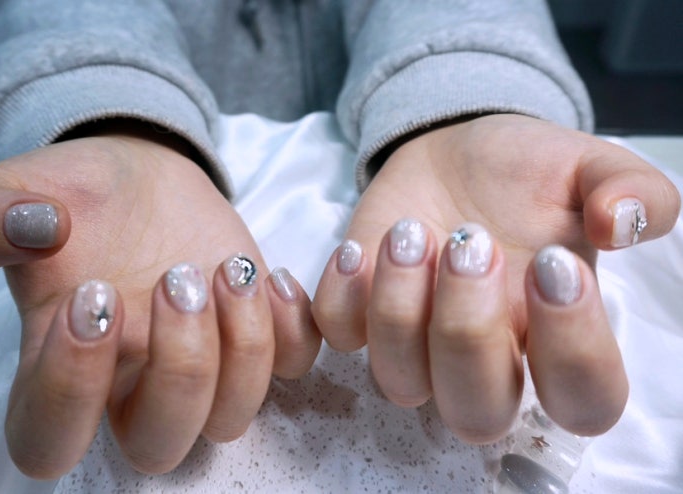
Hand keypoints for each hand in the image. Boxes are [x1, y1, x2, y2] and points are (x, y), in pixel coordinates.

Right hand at [0, 132, 319, 476]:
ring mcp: (204, 364)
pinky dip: (293, 330)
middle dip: (180, 368)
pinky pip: (293, 366)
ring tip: (228, 268)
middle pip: (161, 445)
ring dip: (242, 346)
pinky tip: (270, 273)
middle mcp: (134, 383)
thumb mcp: (5, 192)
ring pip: (232, 417)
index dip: (70, 388)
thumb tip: (34, 230)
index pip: (51, 441)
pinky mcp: (256, 332)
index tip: (92, 295)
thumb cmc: (72, 195)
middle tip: (175, 277)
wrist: (137, 175)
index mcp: (61, 365)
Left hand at [312, 114, 679, 441]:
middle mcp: (485, 359)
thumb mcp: (589, 166)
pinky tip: (357, 247)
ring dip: (398, 310)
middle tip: (472, 244)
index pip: (583, 400)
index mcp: (553, 337)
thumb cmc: (527, 171)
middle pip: (477, 413)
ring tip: (411, 230)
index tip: (557, 263)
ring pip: (400, 383)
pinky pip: (339, 338)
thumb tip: (623, 223)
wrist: (456, 149)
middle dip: (468, 332)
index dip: (574, 350)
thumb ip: (631, 189)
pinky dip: (339, 300)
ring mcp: (416, 344)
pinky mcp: (360, 315)